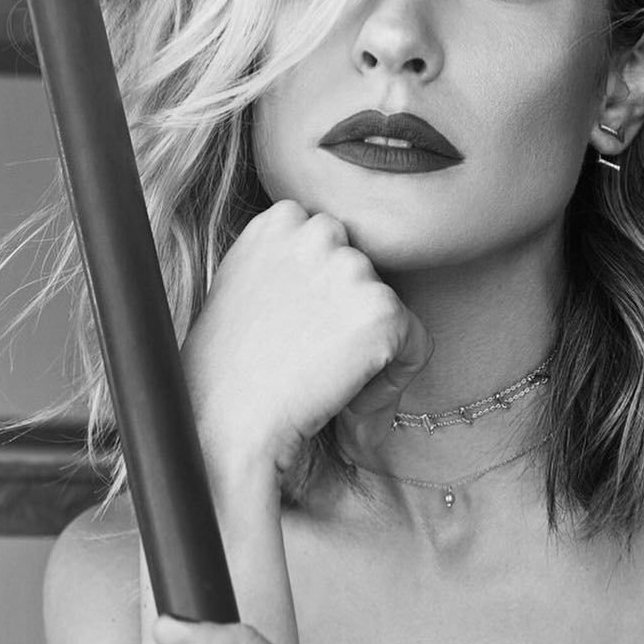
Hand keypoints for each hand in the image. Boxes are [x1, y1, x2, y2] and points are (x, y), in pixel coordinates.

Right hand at [181, 200, 432, 502]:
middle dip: (348, 316)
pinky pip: (417, 345)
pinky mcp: (383, 310)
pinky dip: (392, 380)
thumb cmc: (226, 370)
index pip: (333, 244)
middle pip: (363, 274)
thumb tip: (325, 272)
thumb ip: (284, 261)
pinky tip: (348, 399)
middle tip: (308, 360)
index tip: (296, 330)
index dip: (323, 294)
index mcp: (282, 219)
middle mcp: (319, 230)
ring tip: (321, 380)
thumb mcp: (243, 287)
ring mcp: (353, 267)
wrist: (227, 424)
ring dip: (367, 349)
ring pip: (387, 310)